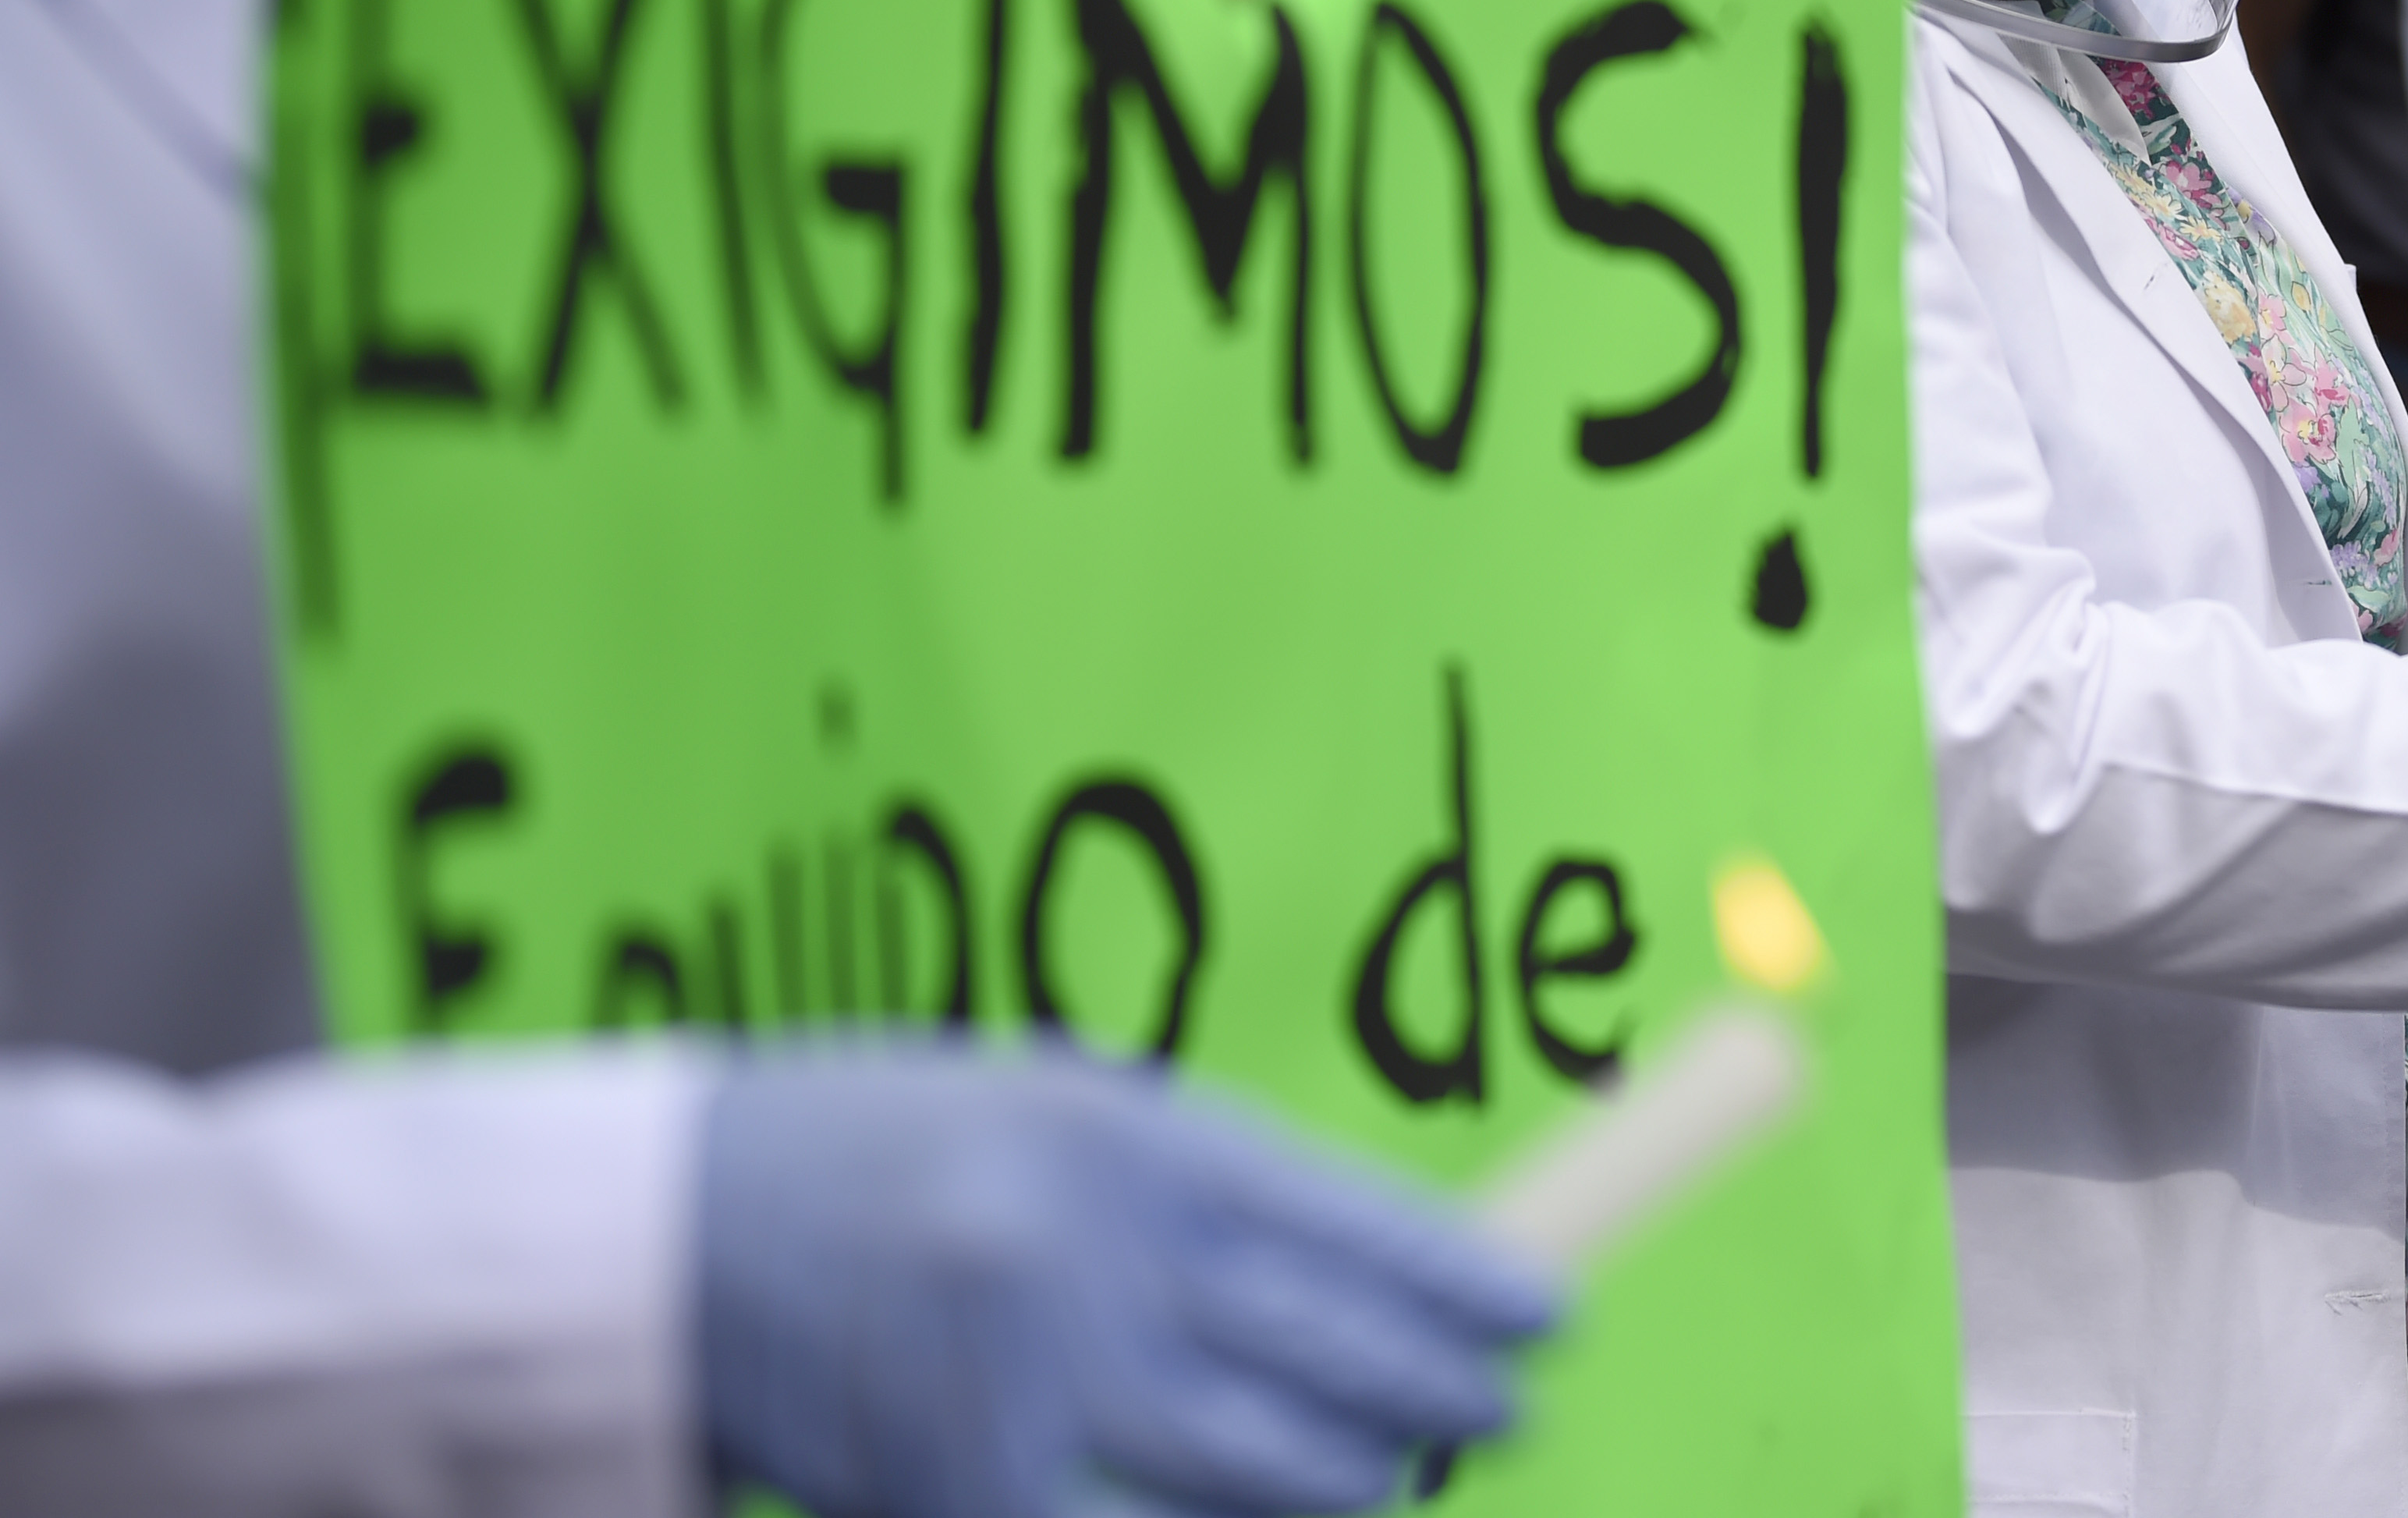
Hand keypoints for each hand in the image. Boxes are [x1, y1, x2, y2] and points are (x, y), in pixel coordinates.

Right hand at [697, 1046, 1556, 1517]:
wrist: (663, 1229)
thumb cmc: (878, 1161)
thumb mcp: (1051, 1126)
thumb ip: (1191, 1203)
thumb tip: (1360, 1279)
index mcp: (1126, 1138)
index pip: (1342, 1223)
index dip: (1458, 1283)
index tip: (1545, 1319)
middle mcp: (1093, 1252)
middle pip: (1320, 1349)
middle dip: (1437, 1392)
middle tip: (1509, 1412)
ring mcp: (1027, 1379)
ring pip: (1254, 1464)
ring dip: (1347, 1484)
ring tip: (1393, 1481)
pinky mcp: (963, 1490)